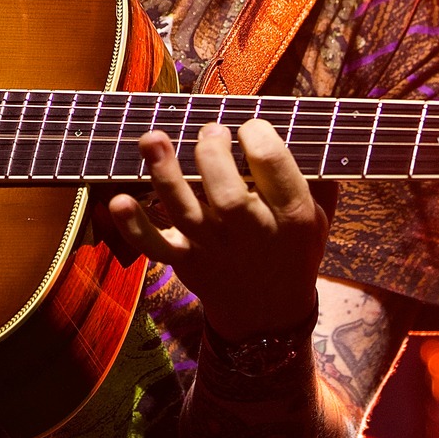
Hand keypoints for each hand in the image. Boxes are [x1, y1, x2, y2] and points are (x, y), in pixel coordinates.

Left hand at [105, 117, 335, 341]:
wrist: (269, 312)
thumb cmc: (293, 249)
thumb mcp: (320, 216)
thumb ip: (316, 175)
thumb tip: (304, 125)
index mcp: (292, 215)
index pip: (273, 164)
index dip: (256, 133)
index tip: (249, 128)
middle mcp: (251, 232)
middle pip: (226, 190)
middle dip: (212, 152)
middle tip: (211, 131)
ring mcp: (214, 248)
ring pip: (186, 210)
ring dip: (166, 174)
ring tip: (153, 138)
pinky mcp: (186, 260)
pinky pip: (156, 246)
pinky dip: (134, 227)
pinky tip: (118, 200)